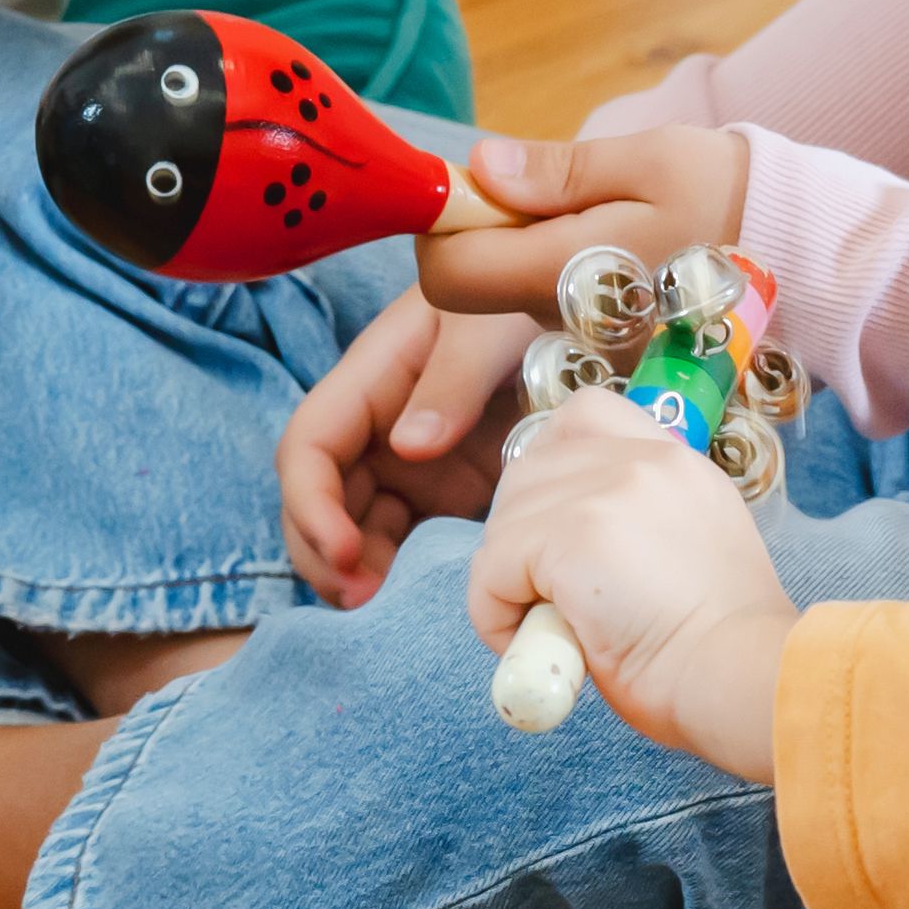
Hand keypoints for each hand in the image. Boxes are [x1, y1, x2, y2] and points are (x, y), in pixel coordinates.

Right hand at [277, 290, 537, 612]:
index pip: (310, 448)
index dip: (311, 503)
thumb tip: (408, 449)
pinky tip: (424, 596)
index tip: (344, 551)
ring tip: (386, 609)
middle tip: (360, 601)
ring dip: (360, 567)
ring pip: (360, 523)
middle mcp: (381, 423)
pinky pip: (414, 534)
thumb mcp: (491, 328)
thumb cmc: (532, 300)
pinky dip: (407, 568)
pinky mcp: (454, 485)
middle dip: (326, 550)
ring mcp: (416, 458)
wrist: (598, 301)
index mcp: (373, 378)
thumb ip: (451, 384)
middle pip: (322, 496)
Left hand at [410, 123, 753, 325]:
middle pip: (474, 291)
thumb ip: (557, 171)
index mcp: (567, 275)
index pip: (447, 276)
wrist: (810, 262)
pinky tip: (617, 259)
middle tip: (552, 200)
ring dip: (530, 258)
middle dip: (489, 239)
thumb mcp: (648, 161)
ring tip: (599, 225)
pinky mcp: (613, 358)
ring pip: (513, 304)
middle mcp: (569, 326)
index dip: (445, 229)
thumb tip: (481, 168)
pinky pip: (556, 317)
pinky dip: (564, 283)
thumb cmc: (728, 198)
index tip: (482, 192)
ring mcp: (591, 351)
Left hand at [466, 394, 796, 774]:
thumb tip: (563, 541)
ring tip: (548, 632)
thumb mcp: (689, 554)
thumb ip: (635, 524)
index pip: (585, 416)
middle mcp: (644, 459)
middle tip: (546, 597)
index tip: (555, 531)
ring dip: (507, 582)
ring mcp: (606, 490)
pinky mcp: (570, 533)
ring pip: (505, 524)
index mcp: (678, 463)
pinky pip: (491, 570)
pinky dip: (494, 614)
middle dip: (519, 535)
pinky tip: (533, 648)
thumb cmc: (722, 650)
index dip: (550, 467)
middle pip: (528, 470)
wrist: (747, 683)